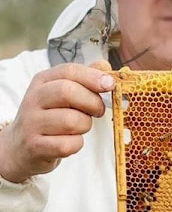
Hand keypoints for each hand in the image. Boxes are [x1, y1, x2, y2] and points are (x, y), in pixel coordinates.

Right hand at [0, 61, 113, 182]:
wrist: (20, 146)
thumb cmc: (51, 116)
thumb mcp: (63, 93)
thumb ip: (84, 78)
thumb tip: (105, 65)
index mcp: (42, 81)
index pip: (69, 71)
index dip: (93, 76)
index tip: (110, 84)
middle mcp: (33, 99)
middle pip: (68, 92)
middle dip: (92, 102)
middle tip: (98, 111)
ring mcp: (32, 123)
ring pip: (72, 121)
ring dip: (85, 126)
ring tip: (79, 127)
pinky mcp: (35, 146)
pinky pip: (68, 144)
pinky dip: (76, 144)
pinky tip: (69, 141)